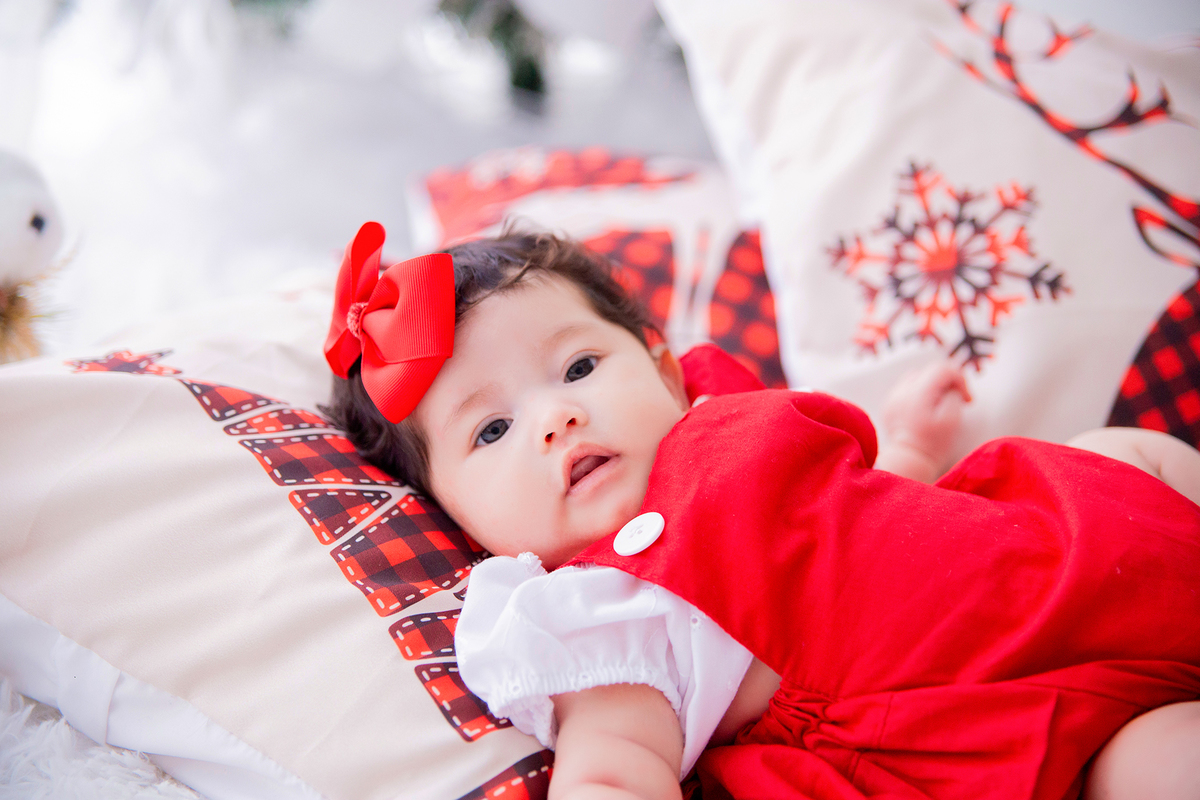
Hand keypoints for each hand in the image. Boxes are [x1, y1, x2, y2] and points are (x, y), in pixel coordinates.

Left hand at [878, 362, 971, 480]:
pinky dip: (918, 394)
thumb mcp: (952, 420)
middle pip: (930, 371)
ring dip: (932, 386)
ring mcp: (893, 397)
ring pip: (916, 377)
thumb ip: (953, 396)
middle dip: (947, 383)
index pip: (942, 369)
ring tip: (939, 405)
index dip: (959, 379)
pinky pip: (906, 389)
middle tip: (956, 402)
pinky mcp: (889, 405)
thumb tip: (951, 387)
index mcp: (919, 393)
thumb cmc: (933, 443)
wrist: (908, 460)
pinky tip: (923, 411)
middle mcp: (902, 391)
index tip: (966, 399)